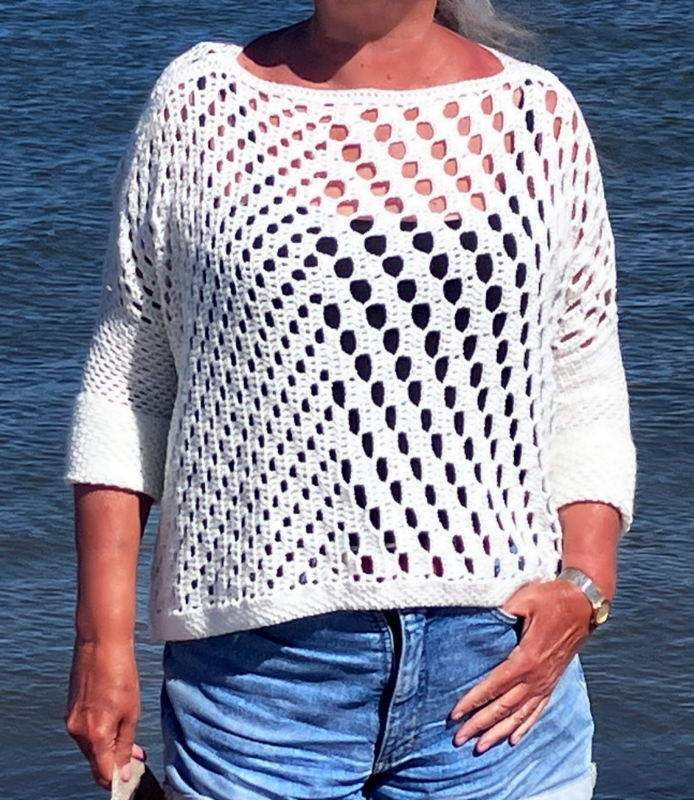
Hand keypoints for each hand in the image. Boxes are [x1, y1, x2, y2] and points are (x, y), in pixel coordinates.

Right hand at [65, 639, 141, 788]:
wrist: (101, 645)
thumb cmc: (120, 672)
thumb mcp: (132, 711)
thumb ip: (126, 743)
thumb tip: (124, 769)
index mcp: (95, 733)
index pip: (103, 771)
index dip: (117, 778)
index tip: (130, 778)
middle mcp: (78, 732)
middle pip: (96, 761)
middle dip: (115, 761)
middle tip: (137, 756)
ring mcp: (71, 721)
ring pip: (91, 747)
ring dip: (108, 747)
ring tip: (130, 737)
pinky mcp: (71, 711)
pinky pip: (85, 732)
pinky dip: (100, 733)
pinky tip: (114, 723)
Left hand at [450, 580, 592, 751]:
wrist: (584, 603)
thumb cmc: (552, 597)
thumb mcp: (524, 598)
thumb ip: (502, 610)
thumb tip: (481, 616)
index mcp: (526, 658)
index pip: (494, 686)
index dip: (473, 701)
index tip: (455, 714)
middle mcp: (536, 677)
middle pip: (504, 707)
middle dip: (480, 724)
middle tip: (459, 738)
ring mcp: (546, 682)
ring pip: (519, 715)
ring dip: (498, 732)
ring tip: (481, 747)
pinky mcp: (553, 681)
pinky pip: (537, 710)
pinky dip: (524, 726)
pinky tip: (513, 739)